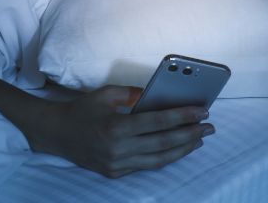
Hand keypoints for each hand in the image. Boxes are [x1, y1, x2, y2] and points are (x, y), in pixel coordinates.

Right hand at [27, 85, 212, 178]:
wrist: (57, 134)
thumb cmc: (82, 110)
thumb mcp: (106, 94)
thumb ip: (134, 94)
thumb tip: (160, 95)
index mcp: (116, 127)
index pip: (158, 122)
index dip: (183, 117)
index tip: (202, 111)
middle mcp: (119, 149)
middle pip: (164, 143)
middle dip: (191, 134)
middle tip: (210, 126)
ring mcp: (118, 164)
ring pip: (159, 159)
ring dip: (183, 149)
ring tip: (199, 138)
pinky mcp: (116, 173)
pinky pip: (147, 165)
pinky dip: (166, 156)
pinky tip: (178, 148)